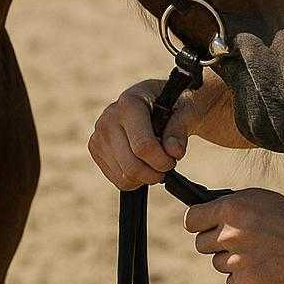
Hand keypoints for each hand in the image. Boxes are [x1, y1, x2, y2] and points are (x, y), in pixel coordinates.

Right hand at [88, 77, 221, 189]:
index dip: (162, 160)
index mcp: (130, 103)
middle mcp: (109, 117)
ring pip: (124, 176)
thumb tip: (174, 151)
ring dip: (146, 177)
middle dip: (155, 173)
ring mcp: (99, 134)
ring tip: (156, 162)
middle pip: (131, 165)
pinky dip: (135, 179)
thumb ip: (180, 129)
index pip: (142, 146)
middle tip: (167, 165)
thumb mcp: (187, 110)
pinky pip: (117, 180)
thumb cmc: (176, 105)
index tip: (174, 159)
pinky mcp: (95, 148)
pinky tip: (143, 163)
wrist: (158, 103)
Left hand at [184, 189, 283, 283]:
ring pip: (217, 263)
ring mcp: (237, 261)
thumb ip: (229, 207)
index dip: (198, 224)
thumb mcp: (259, 199)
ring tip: (260, 252)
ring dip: (232, 260)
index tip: (204, 227)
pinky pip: (232, 281)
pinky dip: (244, 277)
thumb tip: (203, 214)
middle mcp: (230, 234)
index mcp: (232, 209)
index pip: (191, 220)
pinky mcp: (246, 283)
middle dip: (215, 243)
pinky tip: (264, 266)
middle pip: (201, 244)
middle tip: (241, 240)